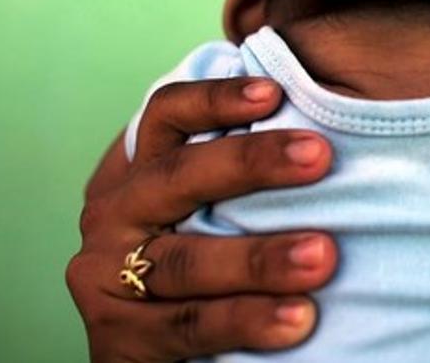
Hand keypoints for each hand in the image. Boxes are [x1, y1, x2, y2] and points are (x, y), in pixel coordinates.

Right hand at [66, 78, 338, 362]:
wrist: (159, 358)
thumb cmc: (205, 272)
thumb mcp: (208, 213)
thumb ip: (241, 178)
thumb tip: (322, 132)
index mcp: (138, 173)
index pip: (167, 117)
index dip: (216, 99)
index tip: (274, 93)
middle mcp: (114, 215)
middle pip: (178, 177)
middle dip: (251, 163)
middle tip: (319, 156)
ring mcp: (106, 277)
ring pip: (188, 260)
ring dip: (259, 258)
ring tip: (322, 256)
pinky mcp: (118, 339)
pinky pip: (190, 325)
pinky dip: (246, 321)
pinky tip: (299, 320)